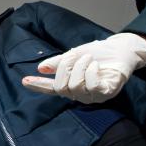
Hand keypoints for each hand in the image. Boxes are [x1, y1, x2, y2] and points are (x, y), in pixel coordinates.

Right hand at [22, 33, 145, 102]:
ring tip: (90, 59)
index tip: (24, 81)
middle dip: (66, 66)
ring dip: (80, 66)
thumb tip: (40, 67)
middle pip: (62, 86)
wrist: (120, 49)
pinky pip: (91, 86)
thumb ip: (58, 63)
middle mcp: (81, 94)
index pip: (52, 88)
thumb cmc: (98, 53)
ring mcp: (94, 96)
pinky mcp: (106, 93)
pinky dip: (91, 71)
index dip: (38, 85)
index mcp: (71, 84)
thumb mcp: (75, 55)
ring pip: (75, 85)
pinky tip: (96, 66)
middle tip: (77, 55)